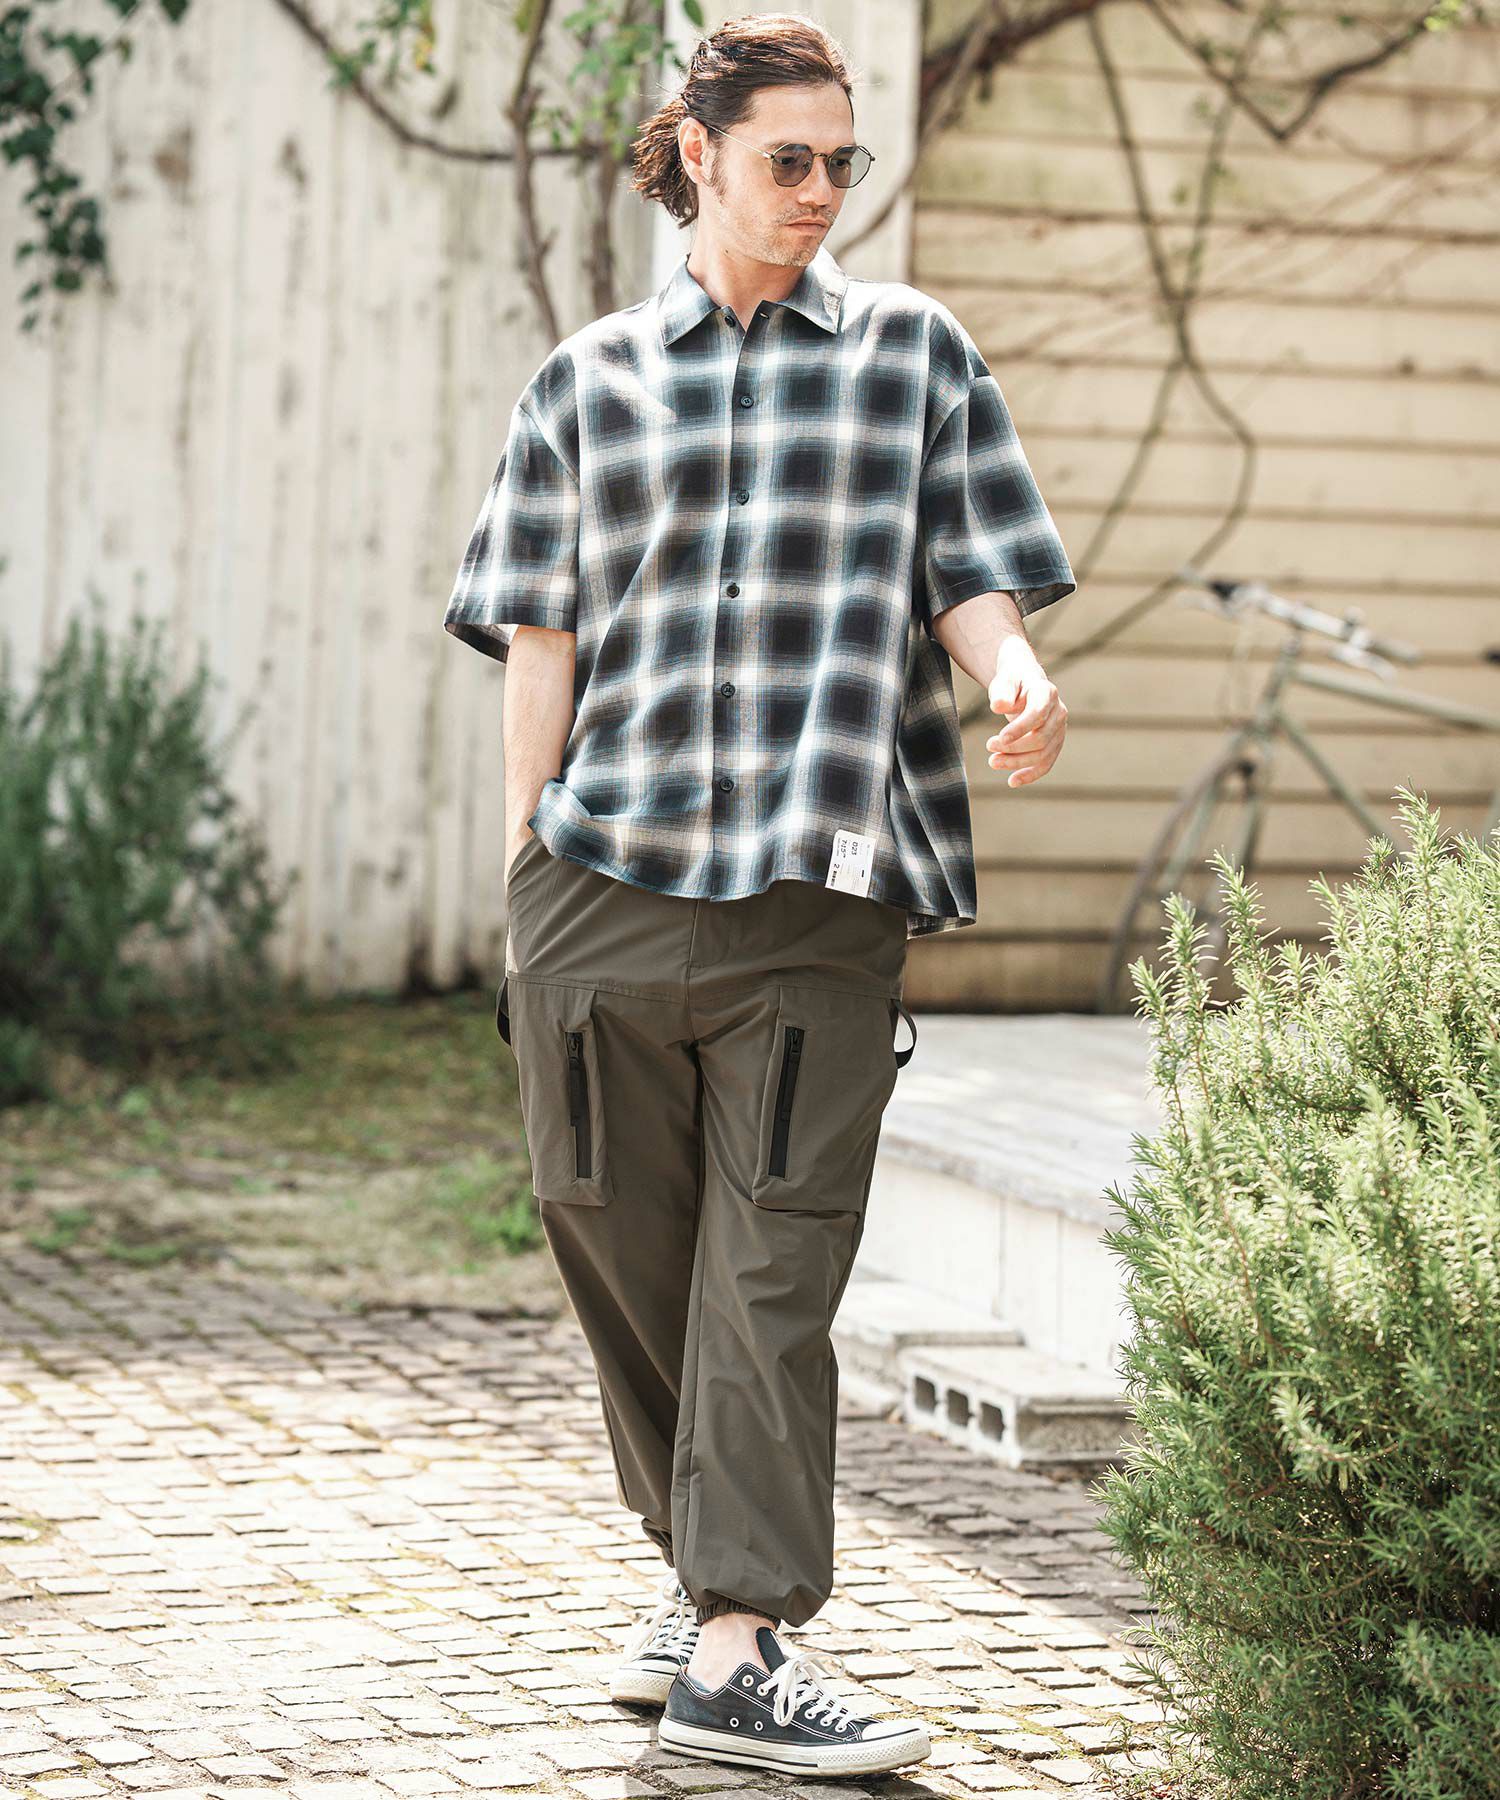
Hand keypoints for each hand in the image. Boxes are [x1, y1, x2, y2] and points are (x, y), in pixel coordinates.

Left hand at [985, 642, 1066, 788]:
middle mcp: (1058, 712)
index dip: (1020, 729)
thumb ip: (1002, 692)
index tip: (1000, 738)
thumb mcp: (1004, 681)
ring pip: (1043, 754)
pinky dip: (1030, 774)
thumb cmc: (1012, 682)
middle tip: (989, 747)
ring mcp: (1059, 729)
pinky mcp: (1054, 743)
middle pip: (1040, 738)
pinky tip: (1012, 781)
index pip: (1037, 714)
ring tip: (993, 761)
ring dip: (1017, 762)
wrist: (1024, 683)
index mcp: (1046, 693)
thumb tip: (998, 707)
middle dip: (1014, 748)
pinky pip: (1046, 763)